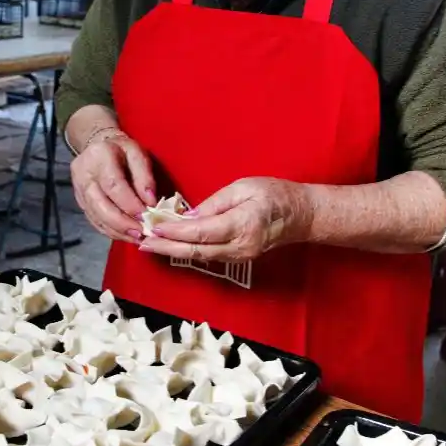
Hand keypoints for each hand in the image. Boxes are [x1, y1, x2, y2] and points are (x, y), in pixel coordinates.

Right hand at [69, 129, 155, 244]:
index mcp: (99, 156)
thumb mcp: (138, 154)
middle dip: (122, 223)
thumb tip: (150, 203)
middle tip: (141, 234)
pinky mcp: (80, 201)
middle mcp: (84, 174)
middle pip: (100, 205)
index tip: (145, 216)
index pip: (113, 185)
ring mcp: (79, 189)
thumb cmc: (122, 150)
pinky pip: (94, 220)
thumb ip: (145, 177)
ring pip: (96, 216)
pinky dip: (110, 231)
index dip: (129, 203)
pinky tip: (125, 235)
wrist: (98, 145)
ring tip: (136, 238)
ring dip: (117, 231)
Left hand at [138, 177, 312, 261]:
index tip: (153, 226)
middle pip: (196, 251)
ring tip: (150, 244)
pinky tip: (172, 246)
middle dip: (166, 247)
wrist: (302, 216)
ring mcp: (240, 256)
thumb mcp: (243, 187)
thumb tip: (187, 217)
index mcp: (242, 225)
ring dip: (173, 251)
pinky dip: (187, 252)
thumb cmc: (275, 194)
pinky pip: (208, 257)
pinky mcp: (239, 258)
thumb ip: (214, 203)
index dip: (174, 232)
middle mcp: (240, 246)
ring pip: (200, 257)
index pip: (200, 232)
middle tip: (142, 242)